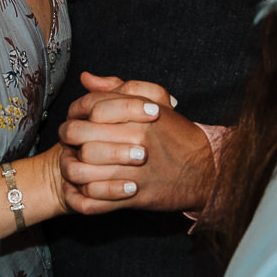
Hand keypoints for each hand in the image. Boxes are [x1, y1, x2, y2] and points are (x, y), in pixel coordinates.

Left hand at [58, 73, 215, 214]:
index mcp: (141, 112)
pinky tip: (88, 186)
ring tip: (76, 165)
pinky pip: (95, 197)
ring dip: (73, 168)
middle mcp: (137, 137)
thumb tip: (87, 79)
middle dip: (69, 139)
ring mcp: (135, 168)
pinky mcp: (136, 195)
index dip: (76, 110)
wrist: (207, 171)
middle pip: (81, 135)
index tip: (77, 116)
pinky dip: (85, 194)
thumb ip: (120, 88)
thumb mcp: (155, 102)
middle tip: (71, 142)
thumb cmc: (177, 135)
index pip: (92, 105)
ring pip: (82, 168)